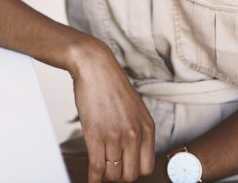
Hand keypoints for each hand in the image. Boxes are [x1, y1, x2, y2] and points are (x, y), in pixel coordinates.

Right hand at [68, 39, 155, 181]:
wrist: (95, 67)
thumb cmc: (112, 86)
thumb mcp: (135, 108)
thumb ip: (138, 131)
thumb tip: (132, 155)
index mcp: (147, 128)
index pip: (147, 167)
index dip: (133, 171)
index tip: (124, 168)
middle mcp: (134, 134)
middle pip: (130, 175)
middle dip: (119, 176)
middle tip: (110, 170)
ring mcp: (114, 136)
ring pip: (112, 174)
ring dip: (105, 176)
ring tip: (100, 169)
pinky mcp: (95, 135)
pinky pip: (97, 168)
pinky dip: (93, 178)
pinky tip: (90, 178)